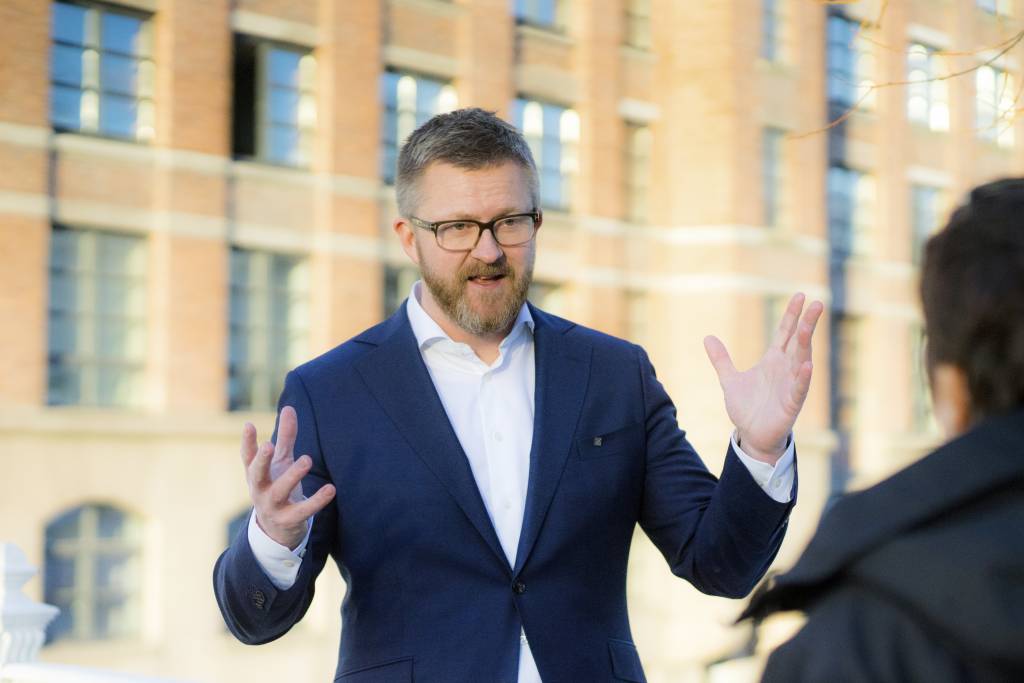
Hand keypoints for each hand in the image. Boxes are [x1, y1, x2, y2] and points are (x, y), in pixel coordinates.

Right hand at [241, 406, 335, 549]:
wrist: (276, 529)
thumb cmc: (277, 485)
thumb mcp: (281, 461)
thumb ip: (285, 436)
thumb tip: (289, 407)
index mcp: (256, 474)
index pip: (248, 457)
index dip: (247, 442)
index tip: (249, 424)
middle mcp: (260, 489)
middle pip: (257, 474)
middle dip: (262, 460)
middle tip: (269, 445)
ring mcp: (272, 506)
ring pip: (279, 491)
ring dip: (292, 475)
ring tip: (307, 459)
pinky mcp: (289, 519)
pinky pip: (303, 511)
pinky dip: (317, 500)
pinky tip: (331, 489)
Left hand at [703, 293, 823, 463]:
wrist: (751, 435)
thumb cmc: (747, 408)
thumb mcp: (729, 380)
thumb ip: (721, 359)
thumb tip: (707, 337)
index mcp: (773, 361)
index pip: (785, 333)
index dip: (791, 315)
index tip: (799, 295)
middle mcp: (786, 369)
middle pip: (799, 341)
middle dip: (807, 323)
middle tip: (817, 303)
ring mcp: (791, 386)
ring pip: (802, 361)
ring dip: (806, 344)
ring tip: (808, 326)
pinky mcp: (791, 404)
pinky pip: (799, 389)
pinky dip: (803, 378)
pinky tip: (807, 365)